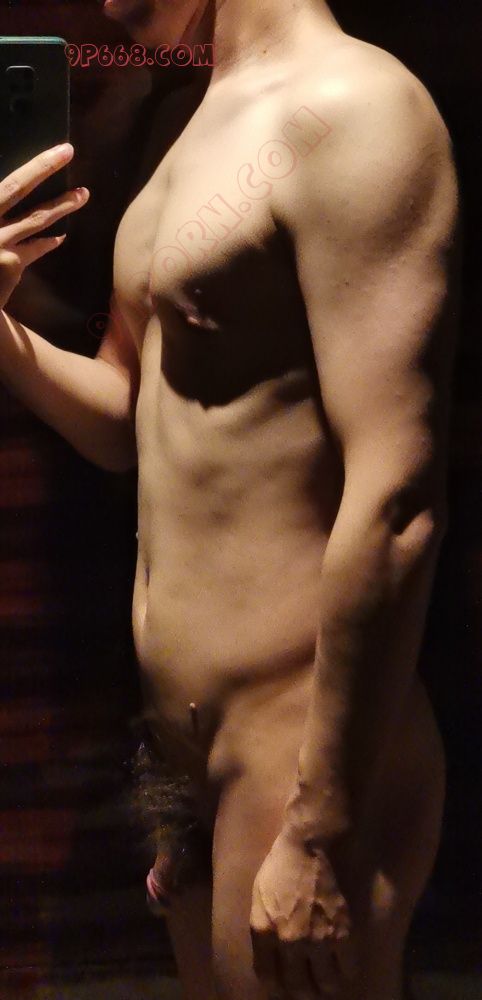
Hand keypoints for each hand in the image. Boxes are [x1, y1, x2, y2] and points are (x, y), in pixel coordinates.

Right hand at [0, 144, 88, 309]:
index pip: (9, 184)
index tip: (60, 150)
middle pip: (16, 188)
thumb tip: (8, 195)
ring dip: (62, 205)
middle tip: (68, 151)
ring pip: (36, 218)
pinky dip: (48, 242)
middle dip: (43, 167)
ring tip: (83, 194)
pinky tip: (60, 238)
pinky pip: (35, 248)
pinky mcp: (11, 264)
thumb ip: (1, 207)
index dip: (36, 165)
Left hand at [250, 826, 359, 998]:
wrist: (310, 844)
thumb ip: (261, 928)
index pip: (268, 979)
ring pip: (325, 985)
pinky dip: (347, 972)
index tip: (284, 989)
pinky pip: (348, 969)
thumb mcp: (258, 896)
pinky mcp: (343, 934)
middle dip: (302, 993)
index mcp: (263, 932)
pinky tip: (344, 966)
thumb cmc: (280, 864)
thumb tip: (268, 954)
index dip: (277, 989)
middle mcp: (288, 943)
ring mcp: (316, 941)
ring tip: (327, 981)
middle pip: (297, 988)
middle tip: (307, 989)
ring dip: (326, 986)